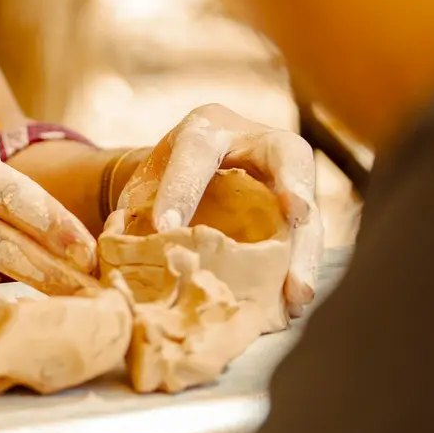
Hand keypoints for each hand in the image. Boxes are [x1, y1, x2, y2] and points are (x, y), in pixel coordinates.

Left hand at [113, 104, 321, 312]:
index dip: (181, 190)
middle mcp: (255, 142)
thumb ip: (136, 213)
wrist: (186, 180)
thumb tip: (125, 256)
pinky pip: (308, 237)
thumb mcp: (143, 188)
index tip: (165, 229)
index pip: (195, 153)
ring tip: (298, 292)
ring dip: (305, 249)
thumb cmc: (161, 184)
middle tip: (298, 214)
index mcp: (206, 128)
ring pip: (307, 205)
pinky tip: (294, 304)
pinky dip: (302, 269)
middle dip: (293, 183)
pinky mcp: (297, 211)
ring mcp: (285, 176)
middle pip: (286, 156)